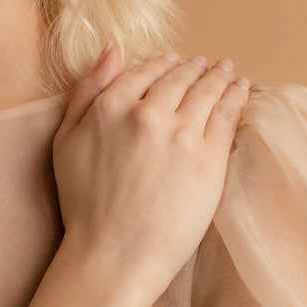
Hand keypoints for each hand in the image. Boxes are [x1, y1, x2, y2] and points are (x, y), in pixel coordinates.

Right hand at [51, 47, 248, 306]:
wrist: (113, 255)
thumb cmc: (83, 204)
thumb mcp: (65, 141)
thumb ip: (87, 91)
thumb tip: (113, 51)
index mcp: (110, 107)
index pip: (144, 72)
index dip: (162, 64)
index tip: (173, 62)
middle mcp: (147, 114)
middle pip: (179, 78)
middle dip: (195, 68)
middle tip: (207, 65)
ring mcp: (182, 135)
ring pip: (207, 92)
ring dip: (219, 77)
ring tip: (228, 72)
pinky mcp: (210, 159)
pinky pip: (227, 116)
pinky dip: (236, 98)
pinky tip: (241, 91)